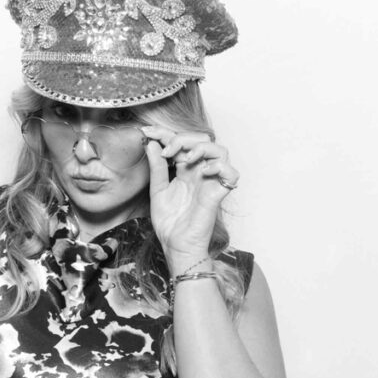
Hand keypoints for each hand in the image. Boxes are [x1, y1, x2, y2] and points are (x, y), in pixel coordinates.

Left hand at [141, 125, 239, 272]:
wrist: (176, 245)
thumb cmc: (169, 222)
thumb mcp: (157, 190)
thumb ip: (156, 168)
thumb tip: (150, 143)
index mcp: (185, 170)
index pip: (181, 142)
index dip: (165, 133)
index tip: (146, 132)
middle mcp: (199, 172)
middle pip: (202, 140)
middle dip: (182, 138)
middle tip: (166, 149)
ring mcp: (210, 182)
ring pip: (220, 150)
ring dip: (202, 148)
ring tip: (185, 157)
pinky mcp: (217, 194)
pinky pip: (231, 174)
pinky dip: (220, 167)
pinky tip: (202, 172)